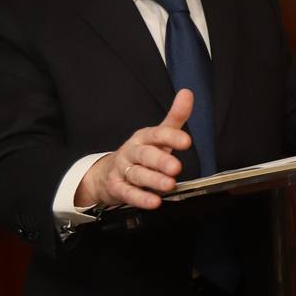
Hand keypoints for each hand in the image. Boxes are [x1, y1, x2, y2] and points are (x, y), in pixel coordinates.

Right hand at [75, 89, 193, 209]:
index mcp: (144, 137)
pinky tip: (153, 202)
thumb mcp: (158, 135)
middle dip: (161, 161)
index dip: (172, 138)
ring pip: (138, 175)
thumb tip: (187, 93)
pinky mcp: (117, 187)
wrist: (107, 174)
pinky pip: (128, 193)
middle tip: (176, 167)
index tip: (186, 141)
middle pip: (146, 155)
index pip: (158, 134)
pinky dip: (140, 198)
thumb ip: (175, 117)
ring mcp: (123, 170)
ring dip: (153, 180)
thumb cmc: (141, 153)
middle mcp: (132, 152)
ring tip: (169, 185)